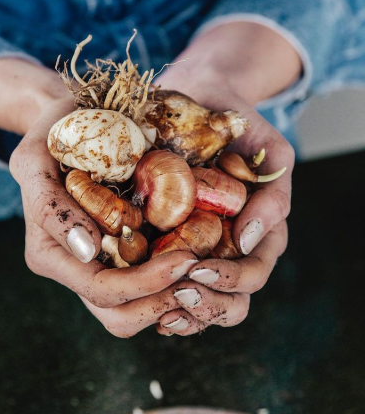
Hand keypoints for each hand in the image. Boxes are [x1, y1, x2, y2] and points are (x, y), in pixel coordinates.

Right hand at [0, 58, 209, 338]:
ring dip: (172, 300)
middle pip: (119, 316)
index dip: (144, 283)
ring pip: (134, 316)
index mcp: (48, 254)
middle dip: (162, 299)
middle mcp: (72, 270)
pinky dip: (174, 289)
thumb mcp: (35, 155)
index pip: (99, 287)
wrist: (69, 123)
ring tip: (203, 272)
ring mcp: (97, 268)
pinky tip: (199, 267)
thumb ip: (51, 204)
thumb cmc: (51, 132)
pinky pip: (147, 295)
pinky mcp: (120, 260)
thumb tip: (89, 251)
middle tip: (202, 270)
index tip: (187, 258)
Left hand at [149, 21, 296, 334]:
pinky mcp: (166, 247)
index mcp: (257, 234)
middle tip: (178, 293)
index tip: (199, 269)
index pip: (253, 273)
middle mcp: (229, 250)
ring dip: (182, 312)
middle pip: (228, 301)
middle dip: (206, 304)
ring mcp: (199, 252)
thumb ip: (274, 192)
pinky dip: (156, 301)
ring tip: (160, 309)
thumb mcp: (270, 151)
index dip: (231, 280)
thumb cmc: (238, 127)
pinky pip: (165, 287)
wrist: (199, 101)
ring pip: (199, 303)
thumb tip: (248, 238)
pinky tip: (139, 299)